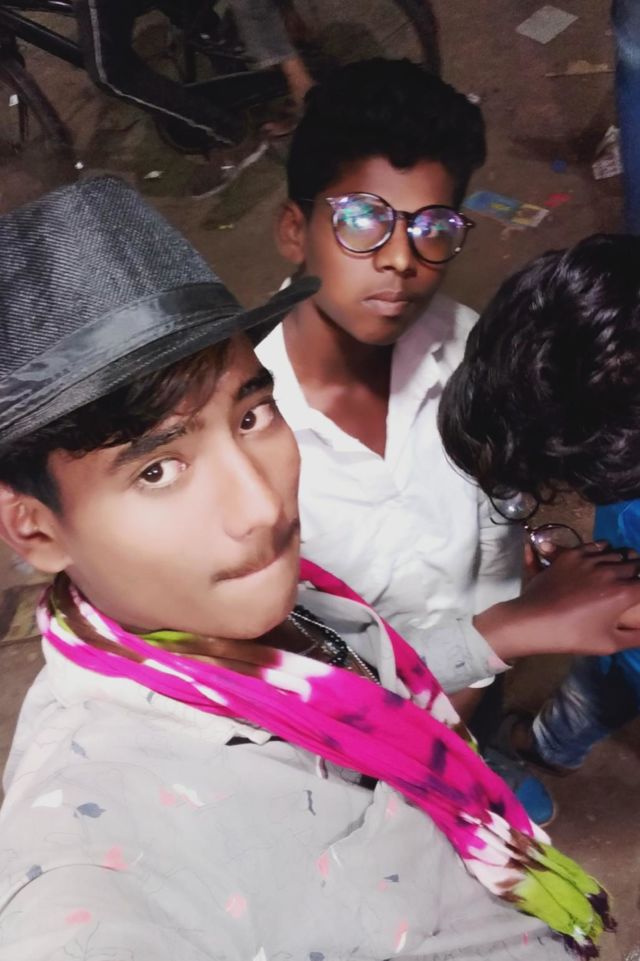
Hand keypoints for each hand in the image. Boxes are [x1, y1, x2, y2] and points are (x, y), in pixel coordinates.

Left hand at [474, 542, 639, 660]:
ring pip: (617, 552)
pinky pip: (596, 545)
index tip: (637, 595)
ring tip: (622, 568)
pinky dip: (605, 550)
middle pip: (635, 564)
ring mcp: (589, 560)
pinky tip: (604, 556)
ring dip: (624, 560)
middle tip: (632, 581)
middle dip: (637, 572)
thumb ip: (637, 636)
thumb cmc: (572, 636)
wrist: (534, 621)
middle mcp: (610, 571)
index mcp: (623, 593)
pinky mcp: (572, 554)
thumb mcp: (610, 643)